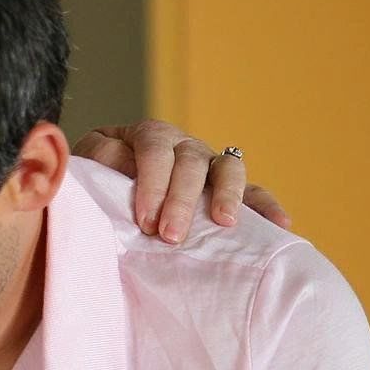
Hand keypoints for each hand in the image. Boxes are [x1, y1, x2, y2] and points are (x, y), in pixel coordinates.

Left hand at [72, 120, 290, 241]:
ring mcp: (209, 164)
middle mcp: (184, 144)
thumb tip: (123, 165)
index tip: (144, 218)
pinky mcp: (226, 189)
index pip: (156, 149)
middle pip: (192, 162)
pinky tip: (280, 226)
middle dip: (182, 199)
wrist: (102, 187)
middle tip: (171, 234)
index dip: (152, 182)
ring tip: (224, 222)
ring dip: (227, 195)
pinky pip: (254, 192)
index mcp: (149, 135)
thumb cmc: (96, 177)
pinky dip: (267, 206)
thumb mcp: (89, 163)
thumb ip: (101, 160)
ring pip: (228, 169)